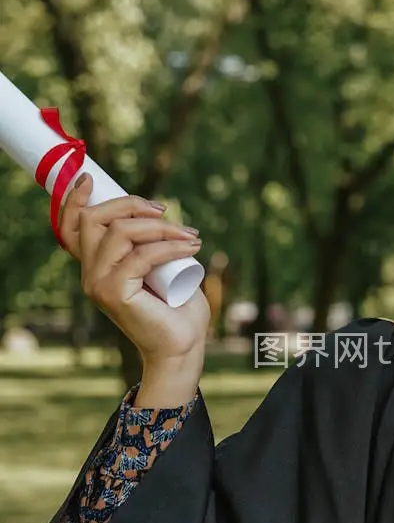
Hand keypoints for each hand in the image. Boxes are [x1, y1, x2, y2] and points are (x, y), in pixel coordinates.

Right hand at [60, 173, 210, 364]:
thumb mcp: (161, 266)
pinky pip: (141, 256)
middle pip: (94, 219)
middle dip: (130, 204)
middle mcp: (90, 273)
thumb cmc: (177, 307)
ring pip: (120, 233)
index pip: (71, 228)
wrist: (183, 344)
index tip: (90, 178)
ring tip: (190, 237)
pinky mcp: (114, 293)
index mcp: (96, 265)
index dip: (74, 200)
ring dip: (159, 227)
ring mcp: (98, 284)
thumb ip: (150, 244)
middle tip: (165, 210)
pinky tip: (192, 247)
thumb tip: (157, 211)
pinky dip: (169, 247)